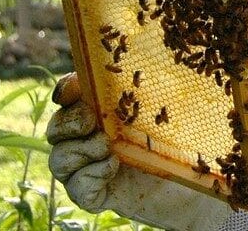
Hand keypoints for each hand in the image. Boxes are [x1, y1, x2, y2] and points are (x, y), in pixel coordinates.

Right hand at [46, 74, 233, 230]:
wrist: (192, 181)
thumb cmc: (181, 138)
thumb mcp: (168, 106)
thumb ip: (153, 83)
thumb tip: (151, 51)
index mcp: (99, 111)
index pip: (69, 96)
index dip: (65, 90)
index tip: (71, 89)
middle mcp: (86, 140)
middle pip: (55, 129)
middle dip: (69, 123)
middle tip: (92, 122)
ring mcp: (87, 169)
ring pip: (59, 160)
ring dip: (81, 151)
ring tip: (108, 147)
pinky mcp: (93, 195)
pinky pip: (76, 188)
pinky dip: (91, 177)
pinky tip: (113, 167)